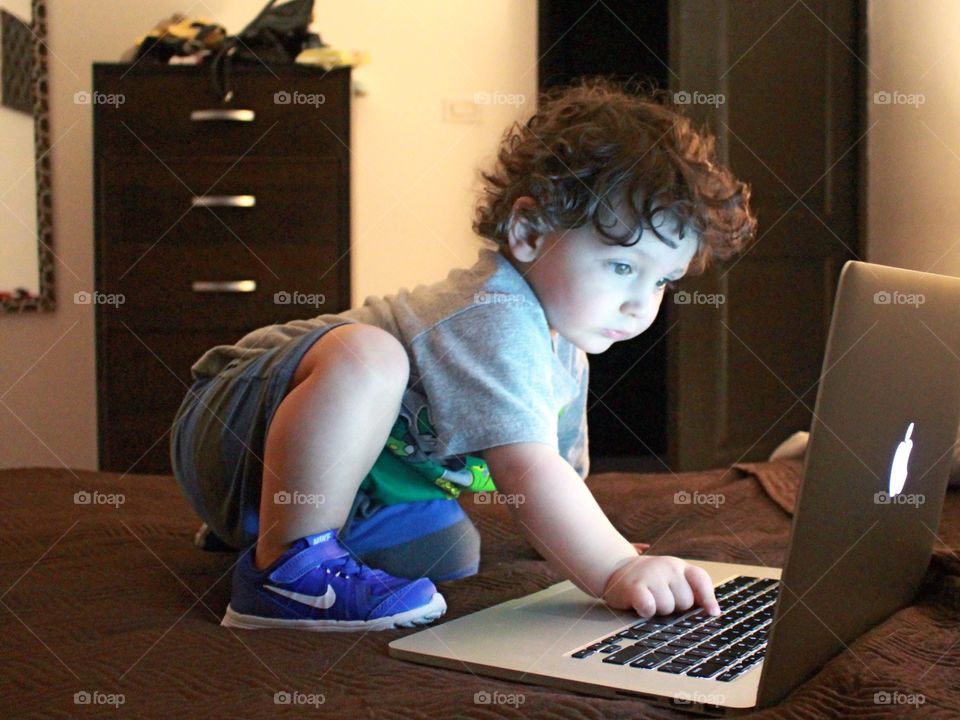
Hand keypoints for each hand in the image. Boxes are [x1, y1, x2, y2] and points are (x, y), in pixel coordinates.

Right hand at [602, 554, 720, 617]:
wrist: (616, 567)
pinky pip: (649, 607)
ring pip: (667, 608)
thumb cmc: (650, 579)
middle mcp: (668, 567)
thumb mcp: (672, 578)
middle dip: (675, 606)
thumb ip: (692, 590)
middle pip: (685, 602)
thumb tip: (713, 611)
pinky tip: (640, 606)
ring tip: (649, 599)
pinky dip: (646, 611)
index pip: (701, 579)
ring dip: (658, 611)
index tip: (712, 613)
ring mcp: (651, 575)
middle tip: (660, 598)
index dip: (708, 598)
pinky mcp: (635, 587)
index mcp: (679, 566)